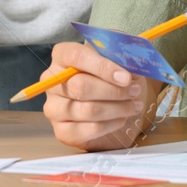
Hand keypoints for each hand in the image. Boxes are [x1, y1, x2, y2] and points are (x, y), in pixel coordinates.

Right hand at [41, 41, 159, 151]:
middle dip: (113, 91)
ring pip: (87, 110)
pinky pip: (89, 129)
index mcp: (62, 56)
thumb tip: (131, 64)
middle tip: (134, 91)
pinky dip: (111, 124)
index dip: (102, 66)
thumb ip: (121, 59)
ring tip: (134, 105)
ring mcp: (54, 108)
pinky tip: (122, 118)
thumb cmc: (112, 78)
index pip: (75, 56)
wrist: (112, 105)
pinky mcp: (62, 131)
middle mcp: (52, 81)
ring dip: (117, 108)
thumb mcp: (118, 62)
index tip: (126, 77)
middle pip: (80, 86)